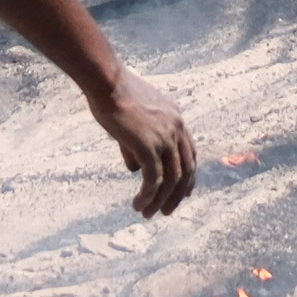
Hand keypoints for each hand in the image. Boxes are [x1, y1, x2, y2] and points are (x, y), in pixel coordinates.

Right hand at [93, 66, 199, 215]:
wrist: (107, 82)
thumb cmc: (112, 95)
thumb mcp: (131, 119)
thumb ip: (136, 143)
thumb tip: (134, 168)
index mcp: (175, 118)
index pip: (190, 152)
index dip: (188, 175)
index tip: (184, 192)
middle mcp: (176, 128)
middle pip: (186, 169)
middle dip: (178, 194)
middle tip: (167, 211)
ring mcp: (165, 138)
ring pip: (171, 179)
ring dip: (160, 200)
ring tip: (147, 214)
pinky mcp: (149, 147)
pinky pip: (153, 180)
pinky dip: (148, 196)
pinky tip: (138, 204)